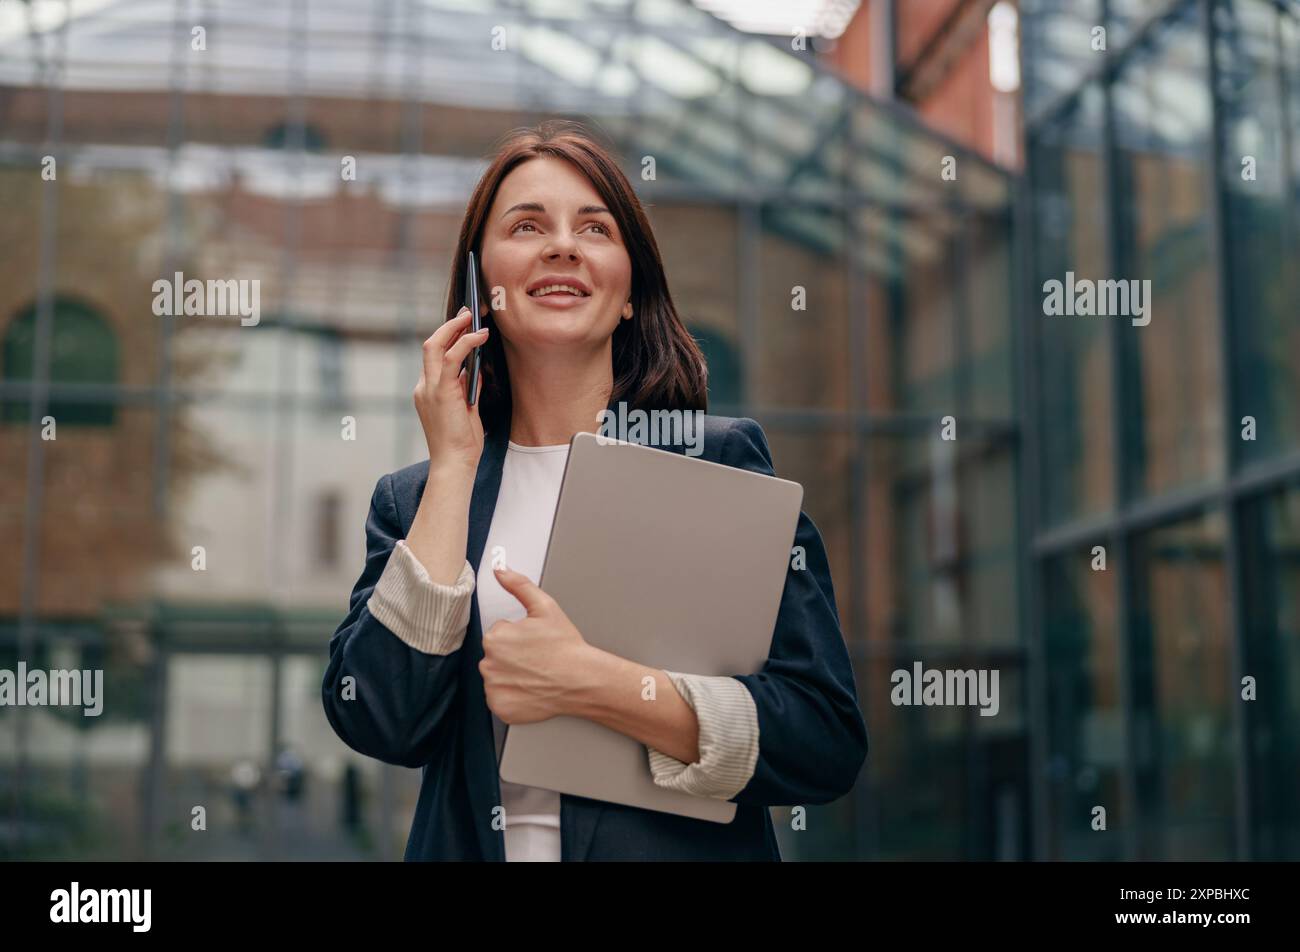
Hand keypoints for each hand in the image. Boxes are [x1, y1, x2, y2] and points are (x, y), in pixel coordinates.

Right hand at [414, 306, 488, 474]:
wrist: (455, 463)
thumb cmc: (462, 442)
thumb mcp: (466, 409)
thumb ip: (466, 387)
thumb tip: (473, 369)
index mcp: (427, 391)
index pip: (433, 356)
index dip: (448, 337)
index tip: (463, 324)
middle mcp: (424, 386)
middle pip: (430, 345)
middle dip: (449, 325)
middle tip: (468, 313)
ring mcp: (429, 388)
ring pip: (435, 345)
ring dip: (455, 328)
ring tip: (473, 317)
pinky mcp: (441, 392)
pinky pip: (450, 358)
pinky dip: (465, 343)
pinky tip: (480, 336)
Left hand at [480, 564, 593, 724]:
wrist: (582, 680)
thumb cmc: (566, 647)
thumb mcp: (545, 607)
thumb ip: (518, 585)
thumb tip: (500, 570)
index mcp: (495, 637)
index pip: (498, 635)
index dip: (517, 638)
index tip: (533, 644)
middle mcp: (488, 663)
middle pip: (495, 657)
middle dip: (511, 657)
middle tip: (536, 659)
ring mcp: (494, 688)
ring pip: (496, 678)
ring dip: (510, 677)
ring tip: (535, 675)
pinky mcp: (500, 707)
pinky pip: (499, 699)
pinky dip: (512, 697)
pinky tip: (530, 690)